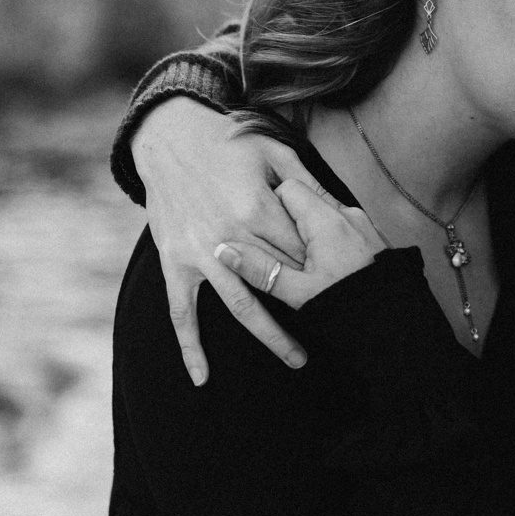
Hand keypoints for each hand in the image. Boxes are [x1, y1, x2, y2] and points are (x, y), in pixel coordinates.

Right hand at [132, 99, 315, 383]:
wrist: (167, 139)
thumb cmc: (224, 143)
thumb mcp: (271, 150)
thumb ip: (305, 180)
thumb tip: (335, 203)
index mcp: (258, 209)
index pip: (302, 251)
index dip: (326, 269)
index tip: (347, 289)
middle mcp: (232, 237)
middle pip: (282, 280)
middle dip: (311, 304)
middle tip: (342, 328)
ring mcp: (201, 255)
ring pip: (243, 307)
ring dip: (273, 337)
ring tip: (299, 360)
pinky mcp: (175, 264)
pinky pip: (182, 314)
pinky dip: (191, 347)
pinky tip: (203, 376)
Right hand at [213, 179, 387, 308]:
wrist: (401, 331)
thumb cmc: (352, 312)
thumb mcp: (301, 294)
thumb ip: (262, 270)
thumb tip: (225, 252)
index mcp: (327, 222)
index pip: (288, 188)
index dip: (268, 203)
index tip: (257, 224)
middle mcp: (346, 216)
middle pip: (305, 197)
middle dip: (283, 214)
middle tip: (267, 237)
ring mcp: (362, 225)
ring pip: (323, 211)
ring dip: (304, 226)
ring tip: (295, 253)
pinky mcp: (372, 239)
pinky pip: (342, 224)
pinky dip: (325, 234)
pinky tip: (321, 256)